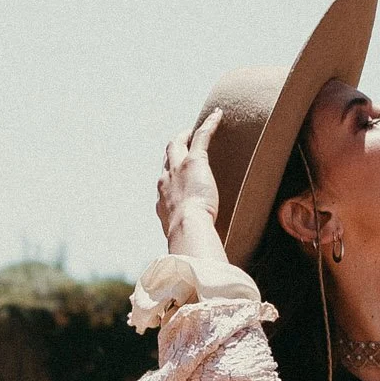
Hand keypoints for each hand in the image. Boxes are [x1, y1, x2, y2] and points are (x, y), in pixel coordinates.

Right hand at [158, 109, 224, 252]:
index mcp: (162, 201)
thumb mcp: (181, 241)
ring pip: (178, 144)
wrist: (188, 228)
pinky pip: (201, 136)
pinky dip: (208, 125)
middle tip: (181, 142)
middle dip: (173, 149)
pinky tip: (217, 115)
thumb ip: (184, 245)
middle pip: (166, 159)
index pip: (163, 183)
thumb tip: (187, 265)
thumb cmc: (186, 239)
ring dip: (185, 134)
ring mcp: (178, 169)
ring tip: (193, 128)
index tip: (174, 176)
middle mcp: (165, 182)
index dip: (169, 176)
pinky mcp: (195, 161)